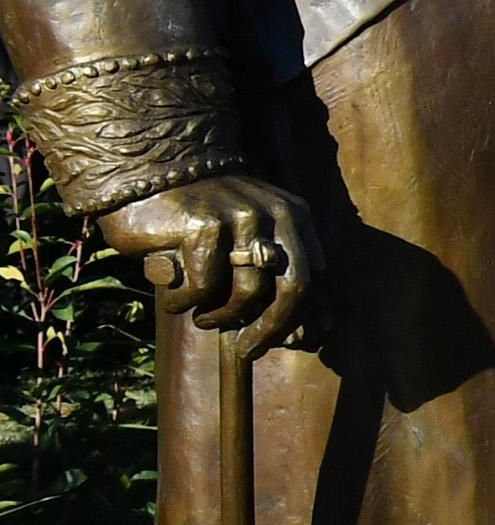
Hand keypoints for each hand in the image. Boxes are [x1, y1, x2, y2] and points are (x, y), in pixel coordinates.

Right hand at [100, 177, 318, 359]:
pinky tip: (175, 299)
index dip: (305, 316)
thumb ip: (275, 279)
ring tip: (202, 317)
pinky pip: (204, 286)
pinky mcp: (203, 225)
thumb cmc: (202, 218)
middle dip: (273, 329)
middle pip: (294, 289)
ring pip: (248, 293)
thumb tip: (307, 335)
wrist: (149, 175)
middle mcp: (275, 215)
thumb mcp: (247, 241)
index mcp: (294, 217)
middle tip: (248, 350)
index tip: (290, 343)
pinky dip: (187, 302)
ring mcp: (241, 218)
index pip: (315, 277)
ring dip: (221, 318)